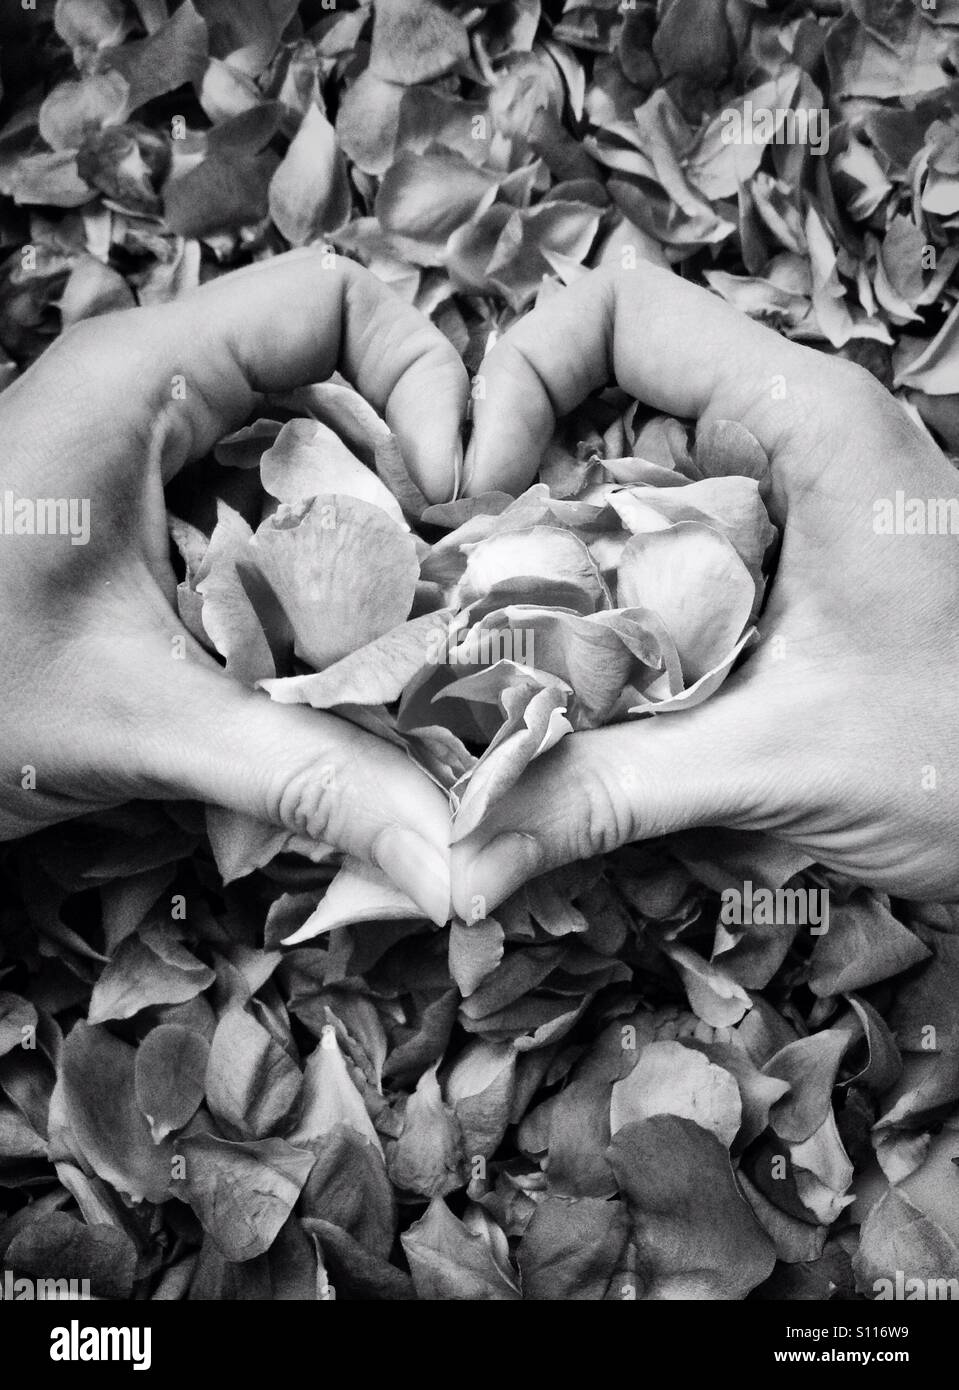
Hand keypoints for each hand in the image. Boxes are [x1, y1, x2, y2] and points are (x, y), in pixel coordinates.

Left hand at [0, 249, 467, 923]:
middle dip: (412, 477)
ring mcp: (145, 452)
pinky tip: (333, 649)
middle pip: (339, 381)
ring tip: (408, 621)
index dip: (427, 378)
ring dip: (370, 534)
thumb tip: (455, 863)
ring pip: (308, 453)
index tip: (459, 497)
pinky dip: (319, 572)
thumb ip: (309, 778)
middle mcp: (152, 392)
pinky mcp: (143, 514)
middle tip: (456, 580)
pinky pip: (267, 512)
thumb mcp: (143, 725)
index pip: (336, 300)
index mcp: (145, 380)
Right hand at [452, 264, 958, 915]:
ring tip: (510, 655)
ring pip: (621, 496)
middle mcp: (785, 444)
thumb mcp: (778, 758)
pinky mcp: (775, 572)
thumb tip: (461, 865)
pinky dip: (603, 617)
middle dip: (517, 498)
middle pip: (600, 411)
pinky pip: (656, 563)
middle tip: (467, 597)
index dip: (519, 376)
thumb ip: (610, 795)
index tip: (476, 488)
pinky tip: (583, 693)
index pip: (620, 314)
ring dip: (555, 571)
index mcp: (805, 421)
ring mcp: (780, 510)